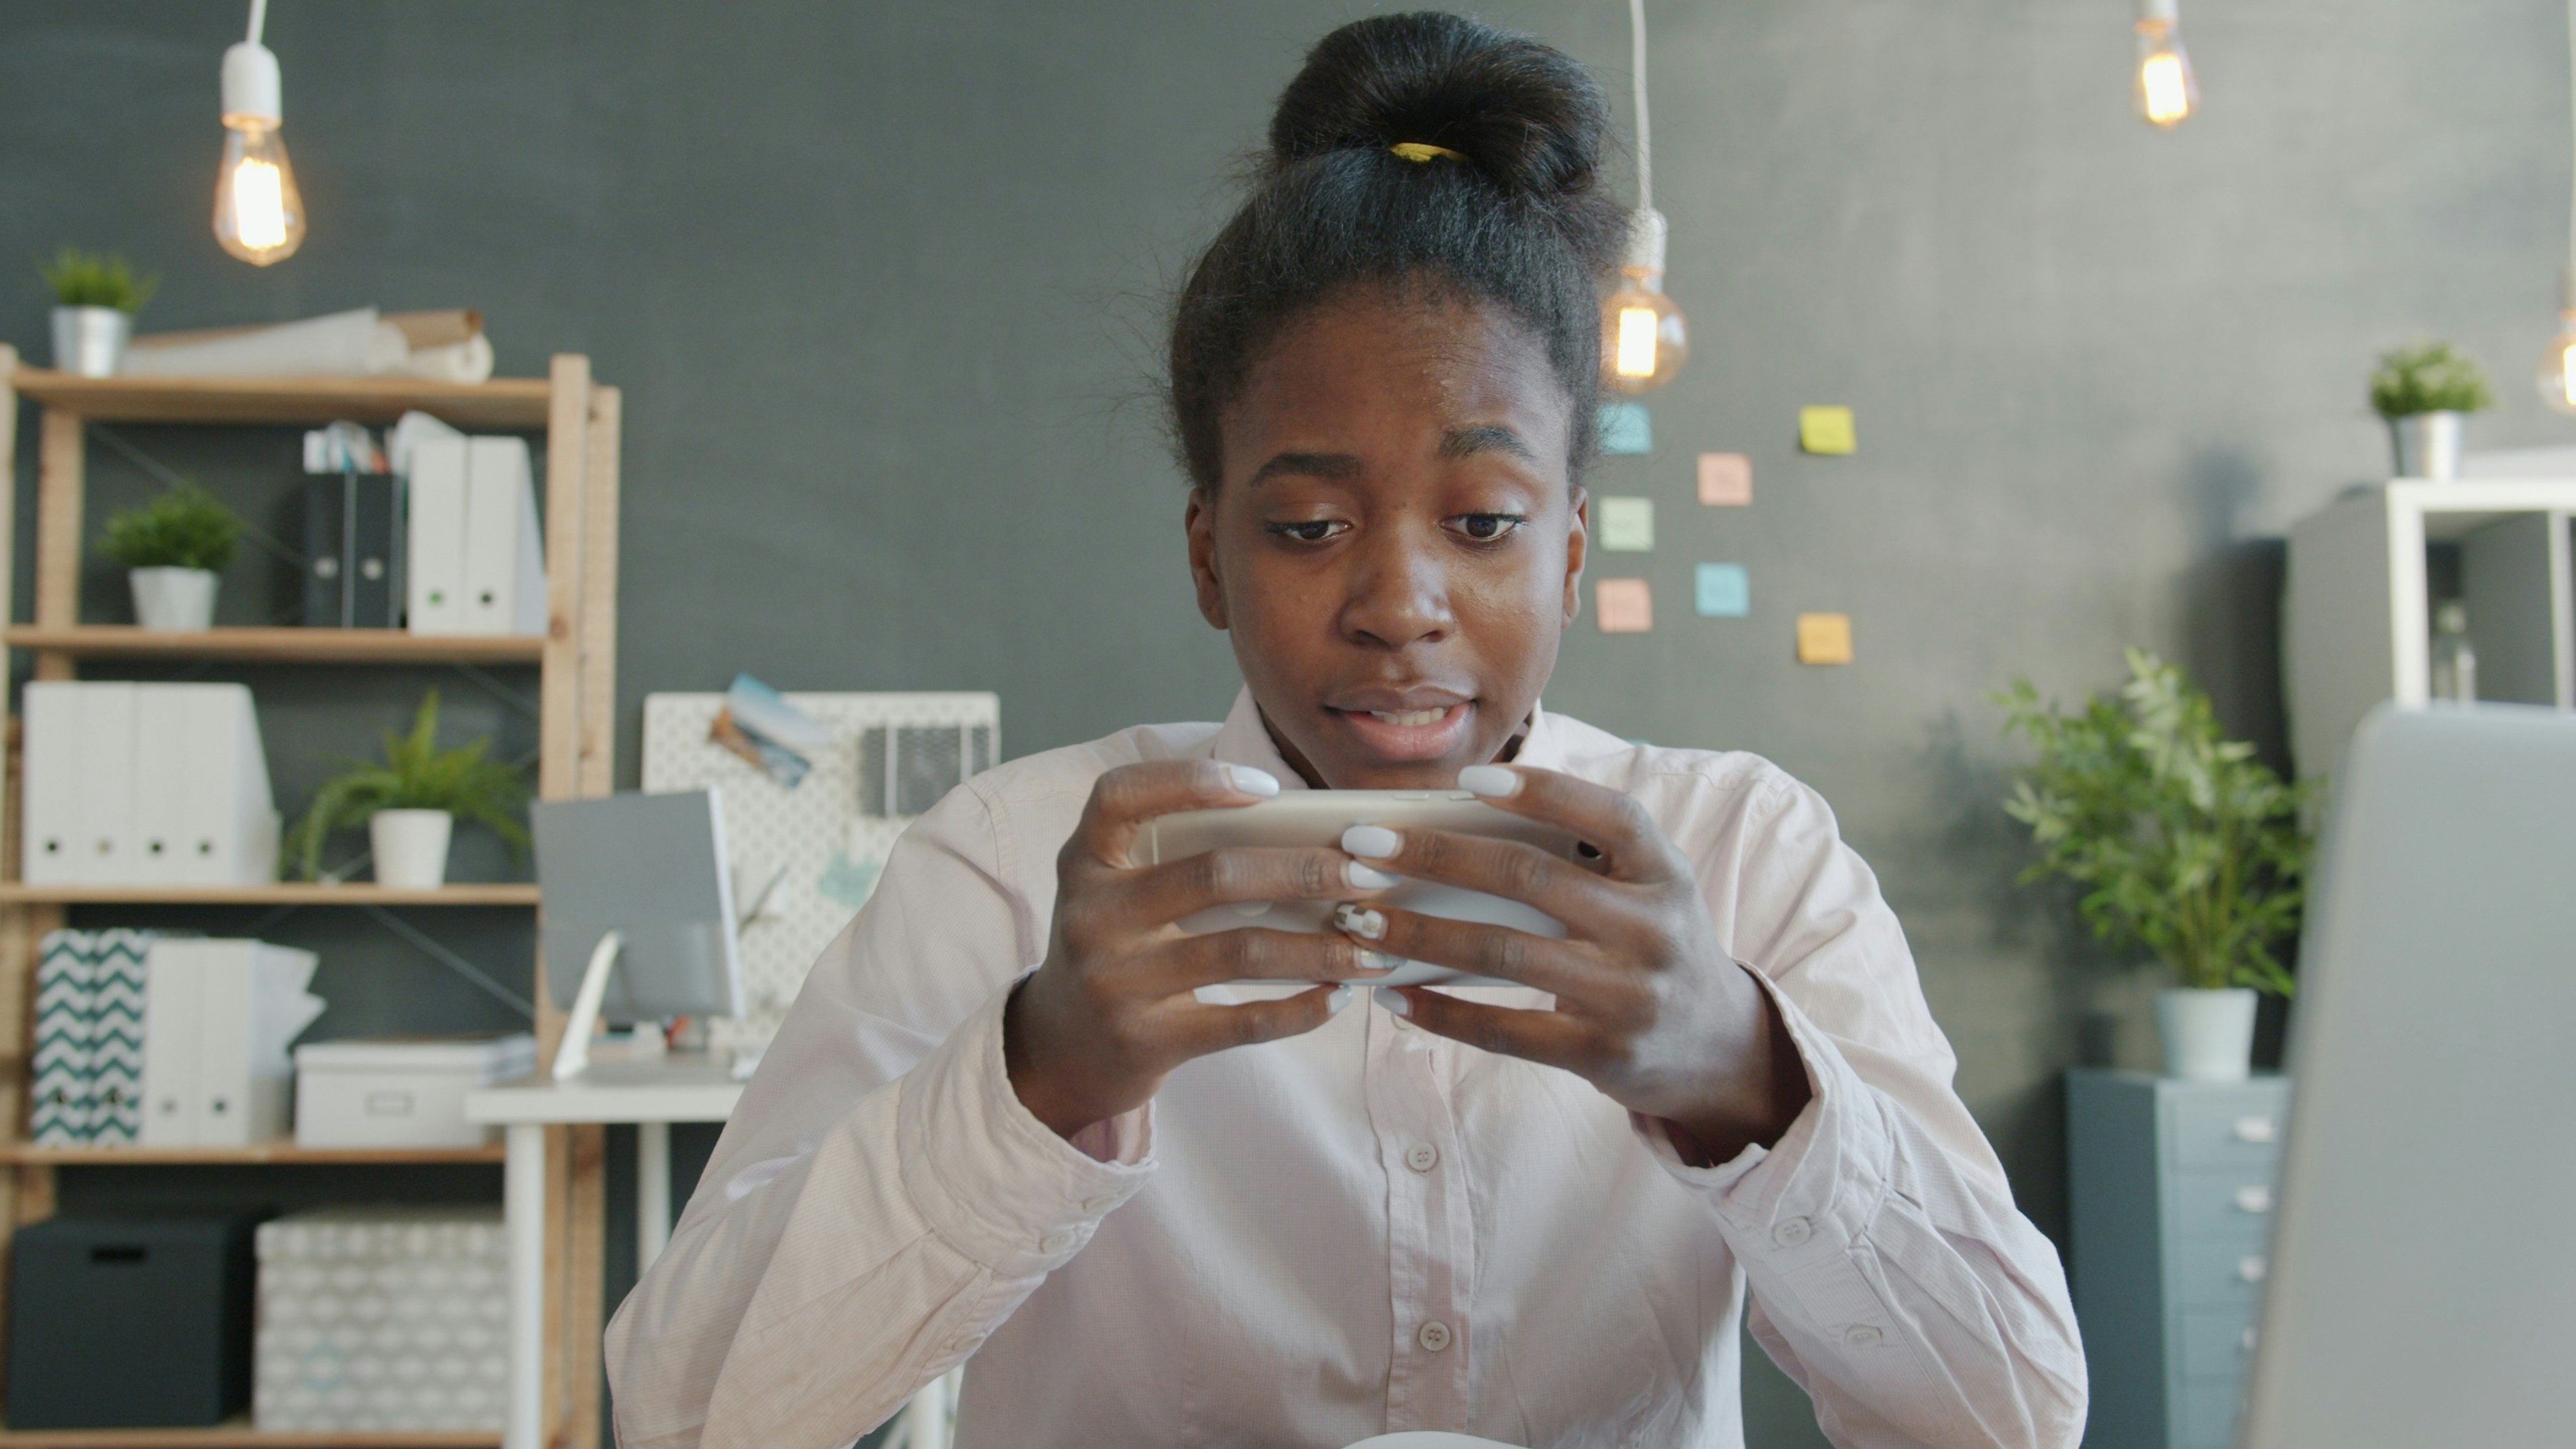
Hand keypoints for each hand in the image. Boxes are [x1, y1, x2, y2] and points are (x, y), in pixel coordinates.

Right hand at [1005, 759, 1390, 1138]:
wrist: (1062, 1050)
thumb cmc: (1116, 947)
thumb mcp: (1119, 890)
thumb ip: (1178, 855)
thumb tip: (1306, 833)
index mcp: (1085, 862)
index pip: (1121, 795)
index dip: (1193, 781)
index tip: (1269, 789)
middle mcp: (1095, 916)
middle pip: (1214, 875)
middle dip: (1306, 870)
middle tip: (1370, 874)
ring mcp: (1117, 981)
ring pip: (1242, 952)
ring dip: (1323, 947)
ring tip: (1376, 944)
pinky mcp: (1147, 1040)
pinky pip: (1244, 1021)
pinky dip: (1303, 1008)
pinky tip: (1339, 995)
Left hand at [1341, 765, 1810, 1161]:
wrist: (1720, 1049)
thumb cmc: (1655, 946)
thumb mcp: (1649, 891)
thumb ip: (1585, 860)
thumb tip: (1454, 829)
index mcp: (1665, 872)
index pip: (1606, 815)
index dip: (1540, 791)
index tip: (1467, 780)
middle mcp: (1652, 928)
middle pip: (1529, 879)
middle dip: (1434, 857)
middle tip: (1363, 845)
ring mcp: (1628, 995)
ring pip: (1503, 952)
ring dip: (1419, 933)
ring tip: (1359, 920)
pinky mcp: (1600, 1053)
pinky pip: (1504, 1031)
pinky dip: (1441, 1012)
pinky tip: (1394, 995)